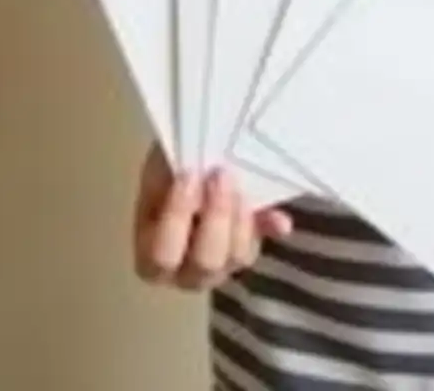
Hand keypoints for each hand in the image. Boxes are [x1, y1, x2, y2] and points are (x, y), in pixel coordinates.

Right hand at [132, 141, 291, 290]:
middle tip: (220, 176)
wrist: (192, 162)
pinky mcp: (247, 248)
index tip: (189, 175)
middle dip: (216, 218)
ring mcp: (221, 264)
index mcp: (152, 255)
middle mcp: (186, 270)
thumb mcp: (161, 168)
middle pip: (205, 264)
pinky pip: (263, 241)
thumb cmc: (168, 170)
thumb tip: (195, 179)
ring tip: (239, 185)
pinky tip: (280, 219)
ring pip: (237, 258)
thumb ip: (170, 174)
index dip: (177, 218)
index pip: (162, 254)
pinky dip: (272, 228)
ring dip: (242, 221)